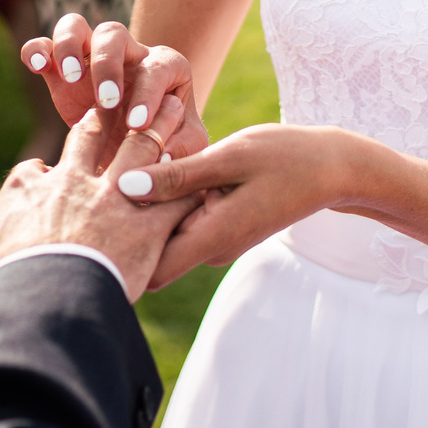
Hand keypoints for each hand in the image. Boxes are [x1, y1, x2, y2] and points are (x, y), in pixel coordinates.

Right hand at [0, 92, 199, 301]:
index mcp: (30, 191)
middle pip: (94, 138)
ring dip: (159, 126)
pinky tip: (209, 162)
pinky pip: (180, 188)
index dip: (53, 162)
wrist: (46, 305)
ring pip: (141, 146)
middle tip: (127, 101)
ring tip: (175, 106)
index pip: (40, 167)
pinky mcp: (152, 221)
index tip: (61, 153)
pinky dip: (194, 173)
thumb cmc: (4, 287)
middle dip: (110, 118)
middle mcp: (74, 183)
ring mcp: (115, 199)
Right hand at [21, 16, 208, 169]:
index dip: (147, 95)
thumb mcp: (184, 146)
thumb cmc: (166, 141)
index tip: (137, 125)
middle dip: (108, 66)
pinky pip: (45, 46)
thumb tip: (163, 154)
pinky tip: (36, 66)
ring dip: (70, 46)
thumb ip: (180, 148)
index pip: (156, 69)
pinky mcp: (61, 70)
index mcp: (165, 66)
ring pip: (76, 26)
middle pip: (114, 35)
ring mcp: (92, 56)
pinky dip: (37, 50)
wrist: (136, 148)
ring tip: (70, 77)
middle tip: (106, 102)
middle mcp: (128, 52)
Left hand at [117, 123, 360, 288]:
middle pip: (151, 252)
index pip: (150, 269)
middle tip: (98, 182)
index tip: (95, 216)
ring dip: (147, 205)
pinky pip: (182, 220)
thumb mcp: (229, 157)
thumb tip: (124, 186)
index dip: (119, 251)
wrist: (332, 168)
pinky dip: (167, 198)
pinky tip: (155, 162)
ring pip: (165, 233)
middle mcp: (211, 248)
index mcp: (212, 237)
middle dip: (126, 224)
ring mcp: (216, 239)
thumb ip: (178, 175)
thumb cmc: (286, 157)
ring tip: (124, 163)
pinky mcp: (220, 225)